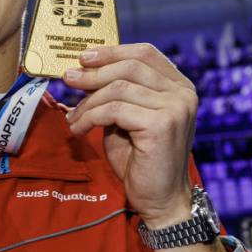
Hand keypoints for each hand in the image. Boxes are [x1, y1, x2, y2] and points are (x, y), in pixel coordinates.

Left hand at [63, 44, 197, 228]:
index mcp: (179, 86)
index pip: (145, 53)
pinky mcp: (162, 124)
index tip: (84, 57)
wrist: (159, 200)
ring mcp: (176, 107)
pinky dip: (90, 117)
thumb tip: (83, 72)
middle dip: (94, 72)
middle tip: (68, 79)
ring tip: (73, 117)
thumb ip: (116, 94)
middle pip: (130, 66)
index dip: (112, 51)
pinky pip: (114, 110)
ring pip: (118, 88)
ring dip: (88, 102)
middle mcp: (182, 93)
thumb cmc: (141, 161)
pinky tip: (79, 129)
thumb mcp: (127, 119)